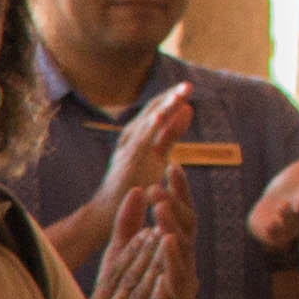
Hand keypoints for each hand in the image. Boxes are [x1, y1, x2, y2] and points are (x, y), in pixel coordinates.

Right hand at [51, 182, 191, 298]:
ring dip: (152, 267)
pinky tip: (168, 285)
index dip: (129, 246)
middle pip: (124, 280)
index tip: (144, 221)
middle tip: (160, 218)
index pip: (111, 275)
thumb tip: (112, 290)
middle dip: (144, 248)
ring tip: (167, 240)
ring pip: (136, 298)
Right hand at [91, 78, 196, 235]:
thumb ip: (171, 133)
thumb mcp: (157, 154)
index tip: (187, 88)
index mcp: (138, 134)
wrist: (109, 213)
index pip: (156, 109)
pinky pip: (140, 141)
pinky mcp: (127, 162)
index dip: (171, 98)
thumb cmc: (133, 186)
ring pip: (148, 123)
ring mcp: (128, 149)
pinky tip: (161, 115)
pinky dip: (150, 126)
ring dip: (165, 107)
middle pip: (152, 111)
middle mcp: (130, 137)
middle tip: (189, 85)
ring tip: (181, 94)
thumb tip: (189, 109)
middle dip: (171, 97)